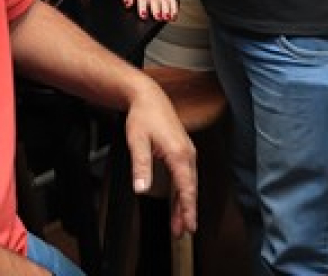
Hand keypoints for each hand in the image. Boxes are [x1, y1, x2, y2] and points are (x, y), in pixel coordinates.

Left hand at [124, 80, 197, 236]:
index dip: (187, 208)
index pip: (186, 187)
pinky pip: (185, 177)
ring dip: (185, 204)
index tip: (189, 224)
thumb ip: (141, 166)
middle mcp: (187, 154)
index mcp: (179, 153)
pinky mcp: (183, 151)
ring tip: (180, 225)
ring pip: (189, 184)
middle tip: (185, 231)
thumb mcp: (137, 141)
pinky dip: (183, 192)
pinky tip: (178, 203)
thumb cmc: (144, 116)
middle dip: (188, 211)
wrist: (148, 97)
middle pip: (190, 188)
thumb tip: (141, 188)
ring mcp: (187, 152)